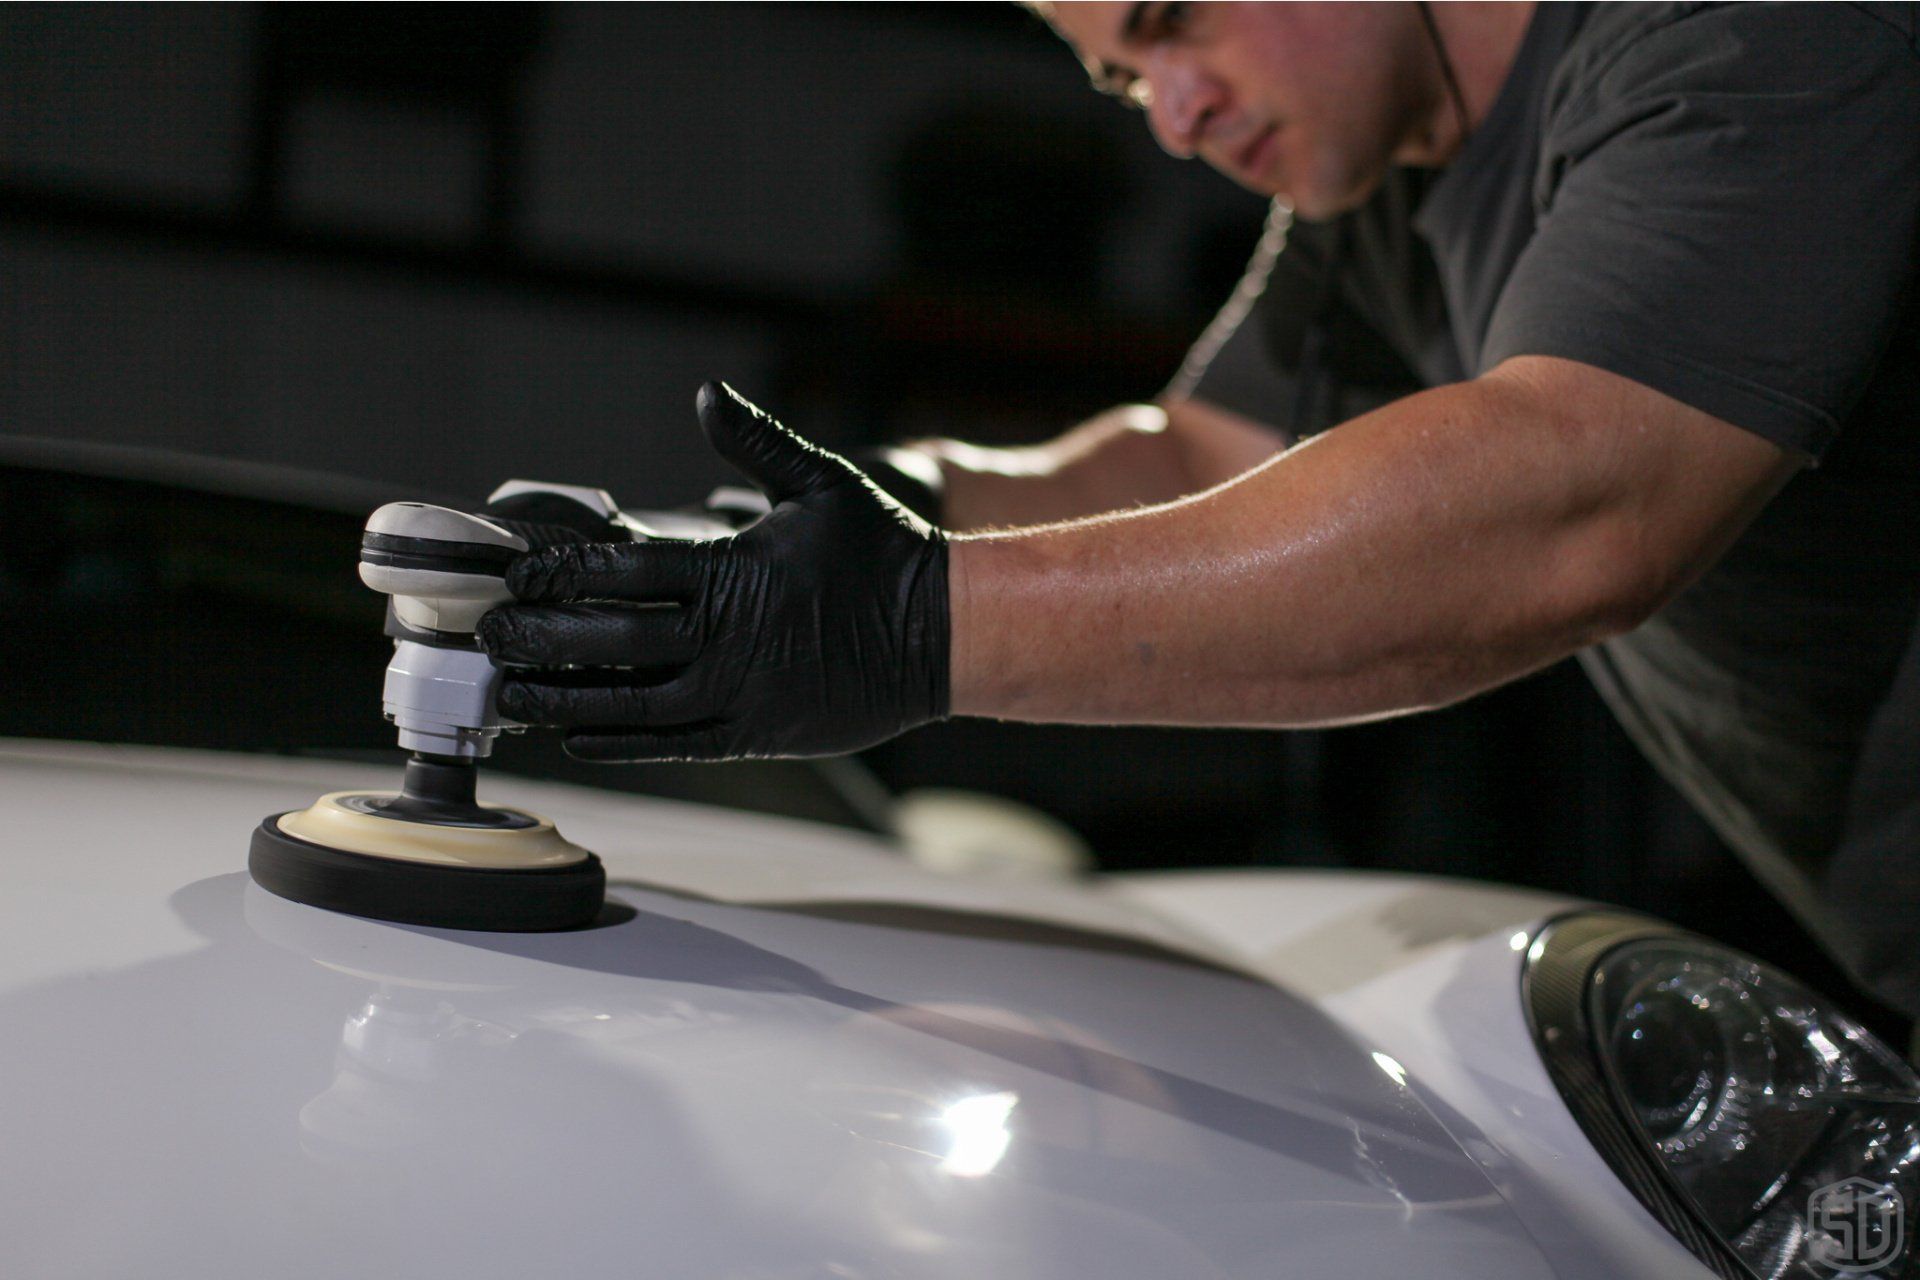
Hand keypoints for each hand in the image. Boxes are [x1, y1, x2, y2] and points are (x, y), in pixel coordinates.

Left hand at [477, 382, 949, 760]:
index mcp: (733, 571)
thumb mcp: (824, 483)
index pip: (624, 570)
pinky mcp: (754, 735)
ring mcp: (738, 692)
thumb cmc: (885, 555)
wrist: (944, 634)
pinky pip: (671, 745)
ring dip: (563, 699)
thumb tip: (708, 395)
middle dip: (541, 639)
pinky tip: (575, 738)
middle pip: (610, 640)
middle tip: (491, 635)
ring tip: (512, 693)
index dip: (562, 574)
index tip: (518, 577)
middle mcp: (726, 636)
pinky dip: (618, 742)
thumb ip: (758, 441)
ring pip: (629, 703)